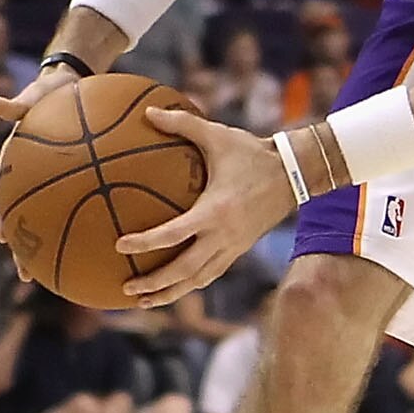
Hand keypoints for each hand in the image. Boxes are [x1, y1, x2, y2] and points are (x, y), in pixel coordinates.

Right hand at [0, 70, 72, 260]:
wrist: (72, 82)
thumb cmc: (54, 88)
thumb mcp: (38, 92)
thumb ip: (20, 102)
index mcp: (14, 160)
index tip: (1, 235)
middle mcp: (31, 177)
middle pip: (22, 220)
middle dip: (22, 248)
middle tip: (26, 273)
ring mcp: (54, 182)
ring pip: (50, 221)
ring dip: (53, 249)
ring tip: (63, 275)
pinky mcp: (76, 180)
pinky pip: (83, 204)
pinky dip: (91, 223)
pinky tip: (110, 242)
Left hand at [113, 108, 293, 308]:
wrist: (294, 173)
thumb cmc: (252, 152)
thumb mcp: (218, 135)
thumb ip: (182, 123)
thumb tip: (148, 112)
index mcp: (215, 210)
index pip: (173, 234)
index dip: (145, 242)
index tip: (119, 245)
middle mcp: (224, 235)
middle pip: (185, 270)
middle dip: (155, 283)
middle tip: (127, 288)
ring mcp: (233, 246)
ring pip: (198, 280)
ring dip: (171, 293)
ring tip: (143, 300)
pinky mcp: (239, 249)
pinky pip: (211, 274)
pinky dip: (190, 284)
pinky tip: (172, 288)